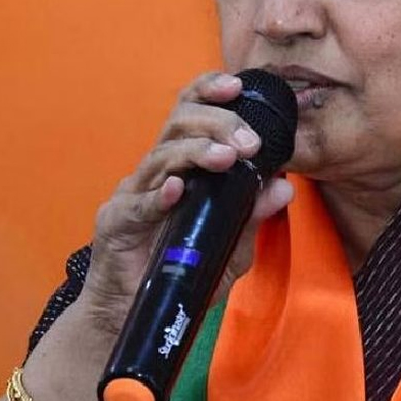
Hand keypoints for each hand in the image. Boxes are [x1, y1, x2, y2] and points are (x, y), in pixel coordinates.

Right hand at [77, 71, 294, 331]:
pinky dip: (158, 195)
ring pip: (160, 156)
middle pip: (177, 124)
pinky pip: (137, 205)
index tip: (237, 84)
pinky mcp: (116, 224)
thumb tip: (284, 187)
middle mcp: (155, 172)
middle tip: (248, 141)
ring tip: (226, 157)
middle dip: (216, 123)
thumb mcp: (228, 247)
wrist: (132, 317)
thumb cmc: (180, 275)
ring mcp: (132, 195)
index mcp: (180, 167)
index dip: (210, 92)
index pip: (190, 113)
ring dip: (195, 152)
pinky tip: (177, 189)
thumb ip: (253, 217)